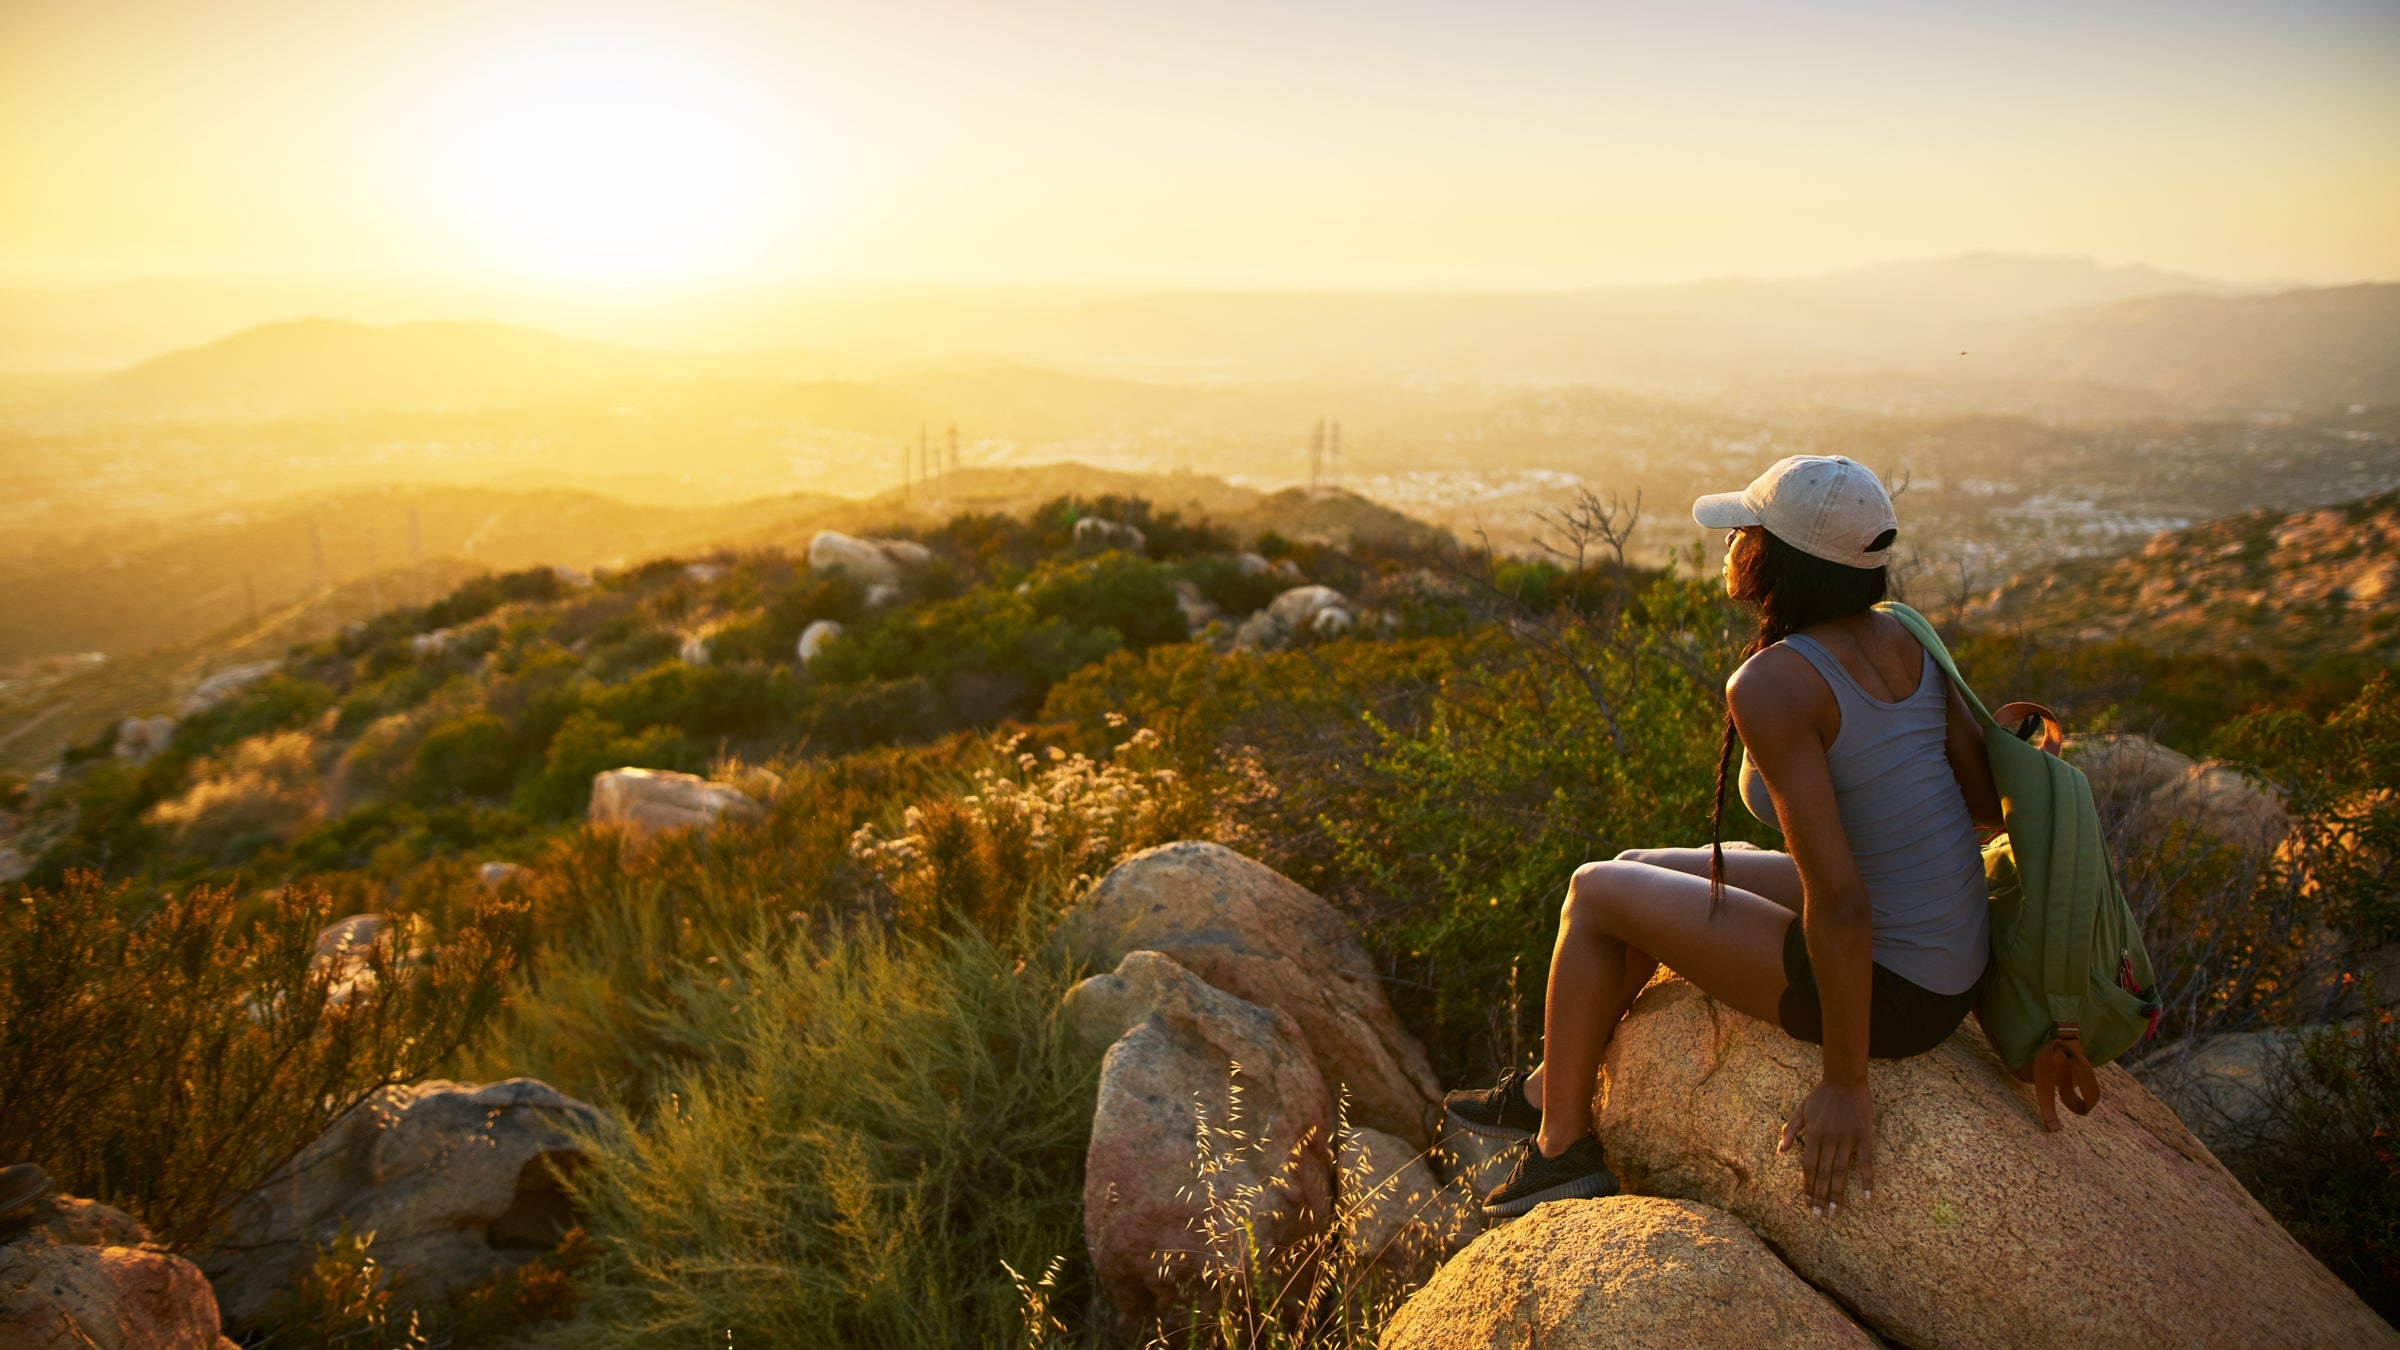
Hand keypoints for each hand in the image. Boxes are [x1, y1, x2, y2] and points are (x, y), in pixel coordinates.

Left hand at [1779, 1077, 1874, 1217]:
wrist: (1845, 1078)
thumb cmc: (1821, 1095)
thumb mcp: (1801, 1110)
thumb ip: (1790, 1130)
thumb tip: (1780, 1152)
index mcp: (1813, 1134)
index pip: (1808, 1167)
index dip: (1807, 1187)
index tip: (1807, 1204)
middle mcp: (1829, 1139)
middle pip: (1823, 1174)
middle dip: (1819, 1198)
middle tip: (1819, 1219)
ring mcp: (1847, 1139)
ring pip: (1841, 1172)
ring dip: (1837, 1195)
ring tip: (1835, 1214)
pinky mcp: (1864, 1136)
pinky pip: (1867, 1162)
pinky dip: (1868, 1180)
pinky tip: (1867, 1198)